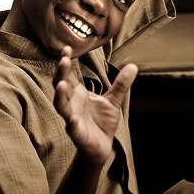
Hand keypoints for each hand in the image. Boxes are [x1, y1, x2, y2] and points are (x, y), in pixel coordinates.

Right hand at [54, 46, 137, 165]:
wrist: (103, 146)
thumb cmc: (103, 121)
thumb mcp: (114, 100)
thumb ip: (121, 84)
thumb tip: (133, 66)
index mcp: (78, 93)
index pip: (68, 74)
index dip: (65, 62)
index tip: (66, 47)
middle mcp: (72, 103)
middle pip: (61, 85)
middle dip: (60, 73)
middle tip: (63, 60)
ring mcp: (72, 117)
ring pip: (61, 105)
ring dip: (60, 95)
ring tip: (61, 85)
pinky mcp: (77, 133)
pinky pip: (71, 127)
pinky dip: (71, 122)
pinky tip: (71, 119)